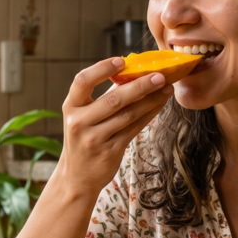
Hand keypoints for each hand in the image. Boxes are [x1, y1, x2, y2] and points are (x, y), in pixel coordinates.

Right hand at [53, 57, 172, 197]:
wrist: (77, 176)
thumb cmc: (84, 138)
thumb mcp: (84, 116)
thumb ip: (103, 97)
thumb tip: (133, 73)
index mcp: (70, 107)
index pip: (82, 81)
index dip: (102, 69)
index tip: (121, 60)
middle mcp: (79, 122)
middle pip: (113, 99)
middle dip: (140, 85)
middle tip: (160, 75)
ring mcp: (94, 138)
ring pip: (128, 114)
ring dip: (150, 99)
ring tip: (166, 87)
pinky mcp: (110, 151)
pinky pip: (134, 128)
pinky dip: (149, 114)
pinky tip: (159, 104)